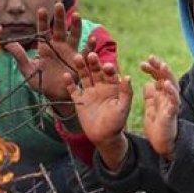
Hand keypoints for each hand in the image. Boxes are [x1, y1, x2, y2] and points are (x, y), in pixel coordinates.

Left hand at [0, 3, 81, 118]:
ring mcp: (70, 52)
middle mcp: (59, 46)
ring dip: (76, 26)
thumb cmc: (41, 83)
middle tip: (58, 4)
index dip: (42, 20)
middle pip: (60, 28)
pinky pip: (85, 53)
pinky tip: (92, 39)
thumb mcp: (28, 71)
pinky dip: (90, 46)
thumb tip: (8, 43)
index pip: (43, 30)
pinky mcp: (79, 62)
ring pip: (74, 36)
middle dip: (59, 16)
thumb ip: (20, 57)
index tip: (40, 9)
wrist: (55, 96)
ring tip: (77, 15)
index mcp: (45, 47)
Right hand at [63, 51, 131, 168]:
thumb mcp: (123, 108)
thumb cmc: (117, 123)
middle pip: (96, 71)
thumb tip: (127, 76)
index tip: (107, 65)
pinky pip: (73, 89)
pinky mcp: (79, 100)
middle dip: (94, 64)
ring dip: (81, 67)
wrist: (104, 137)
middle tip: (91, 55)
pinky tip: (66, 75)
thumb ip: (126, 93)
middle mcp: (100, 86)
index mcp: (113, 87)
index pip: (110, 74)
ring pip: (84, 76)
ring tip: (77, 57)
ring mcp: (89, 92)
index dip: (108, 69)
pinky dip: (69, 83)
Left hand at [140, 55, 178, 159]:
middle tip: (151, 57)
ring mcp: (172, 104)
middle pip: (166, 77)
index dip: (152, 69)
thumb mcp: (151, 108)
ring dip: (168, 75)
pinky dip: (171, 92)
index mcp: (162, 94)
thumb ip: (150, 96)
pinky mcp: (172, 113)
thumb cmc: (158, 125)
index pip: (158, 77)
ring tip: (162, 65)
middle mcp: (169, 96)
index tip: (142, 63)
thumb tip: (148, 84)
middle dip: (159, 66)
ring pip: (173, 86)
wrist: (161, 142)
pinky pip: (174, 101)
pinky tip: (166, 84)